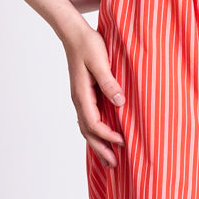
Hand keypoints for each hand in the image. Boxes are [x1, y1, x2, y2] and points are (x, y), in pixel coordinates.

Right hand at [62, 19, 125, 167]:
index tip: (124, 142)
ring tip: (109, 159)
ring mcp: (80, 98)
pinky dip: (96, 133)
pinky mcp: (85, 94)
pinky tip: (104, 138)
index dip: (108, 135)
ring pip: (87, 128)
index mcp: (81, 94)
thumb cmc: (88, 44)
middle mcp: (79, 99)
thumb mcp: (100, 61)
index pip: (94, 123)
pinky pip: (89, 119)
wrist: (74, 33)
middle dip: (101, 149)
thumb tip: (119, 102)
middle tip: (115, 165)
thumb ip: (109, 82)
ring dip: (98, 144)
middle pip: (88, 132)